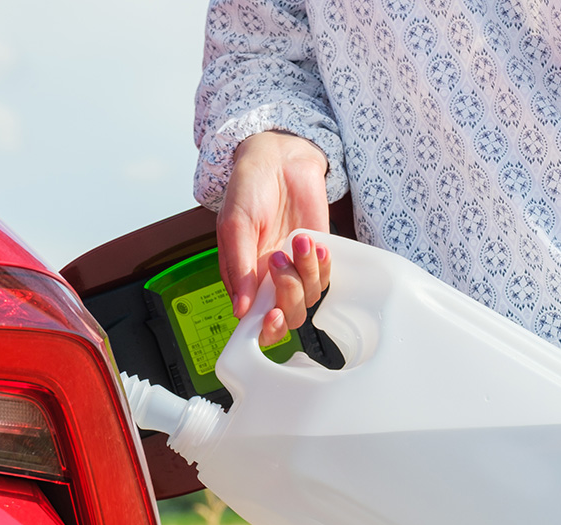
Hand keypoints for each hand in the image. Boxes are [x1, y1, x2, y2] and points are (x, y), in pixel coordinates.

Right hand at [217, 131, 331, 346]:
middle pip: (288, 316)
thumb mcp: (236, 225)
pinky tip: (313, 242)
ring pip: (309, 297)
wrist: (280, 159)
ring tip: (297, 238)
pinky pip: (325, 277)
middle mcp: (269, 280)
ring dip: (306, 271)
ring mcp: (295, 269)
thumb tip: (240, 309)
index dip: (265, 330)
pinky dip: (321, 264)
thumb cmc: (250, 188)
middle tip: (279, 260)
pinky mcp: (316, 257)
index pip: (255, 321)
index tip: (272, 318)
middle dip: (288, 294)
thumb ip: (238, 268)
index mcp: (243, 278)